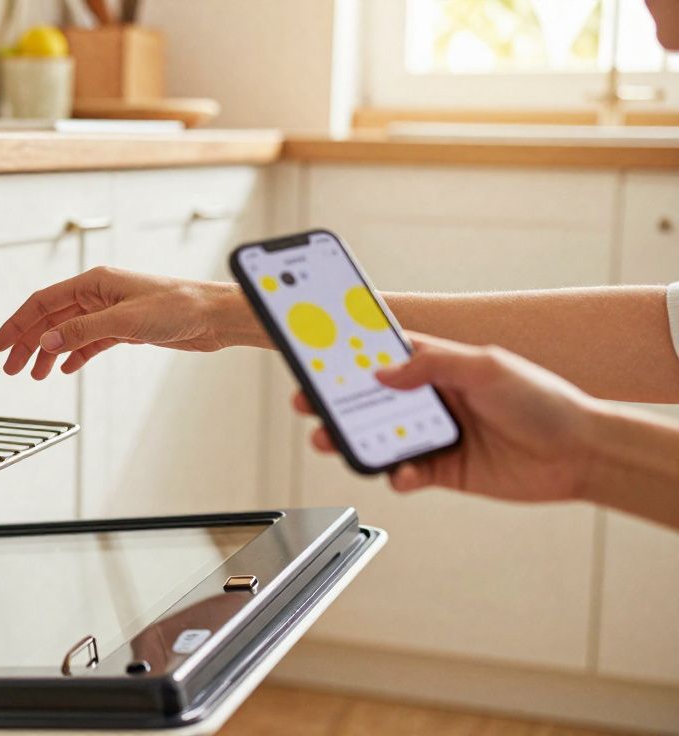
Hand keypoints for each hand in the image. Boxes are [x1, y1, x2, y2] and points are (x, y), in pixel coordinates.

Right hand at [0, 266, 260, 379]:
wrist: (213, 316)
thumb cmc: (178, 307)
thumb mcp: (124, 321)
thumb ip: (82, 332)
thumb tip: (46, 343)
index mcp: (93, 283)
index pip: (42, 302)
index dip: (16, 323)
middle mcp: (98, 294)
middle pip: (50, 319)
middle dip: (26, 342)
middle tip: (9, 367)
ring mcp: (111, 312)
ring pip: (68, 332)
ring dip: (48, 352)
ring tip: (34, 374)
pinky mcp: (125, 329)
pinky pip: (89, 342)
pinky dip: (74, 355)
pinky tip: (65, 368)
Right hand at [294, 333, 603, 502]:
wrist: (579, 453)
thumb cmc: (543, 400)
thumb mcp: (487, 367)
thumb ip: (432, 366)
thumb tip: (383, 373)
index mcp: (439, 366)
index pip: (383, 355)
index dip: (349, 355)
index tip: (316, 353)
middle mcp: (432, 399)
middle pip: (369, 399)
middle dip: (335, 401)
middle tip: (307, 402)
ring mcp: (435, 435)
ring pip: (379, 437)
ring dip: (351, 439)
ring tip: (331, 440)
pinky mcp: (442, 471)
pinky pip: (405, 473)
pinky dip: (396, 474)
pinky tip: (401, 472)